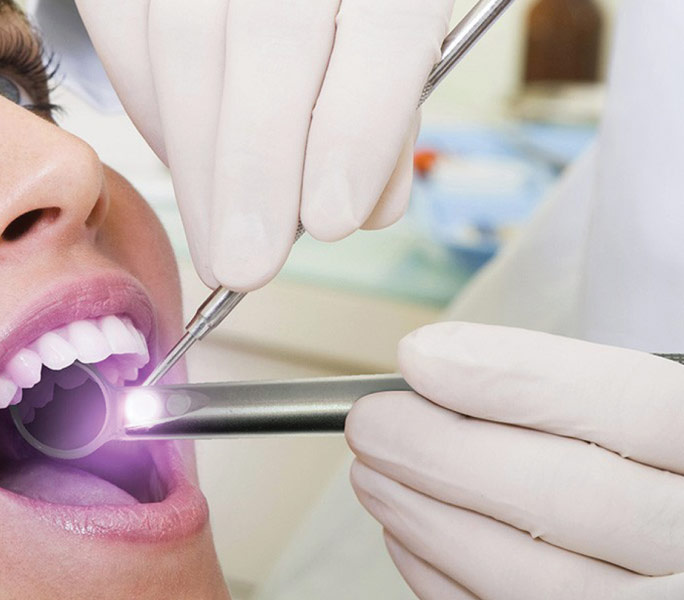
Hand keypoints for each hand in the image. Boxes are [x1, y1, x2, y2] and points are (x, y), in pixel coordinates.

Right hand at [74, 0, 452, 289]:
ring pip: (181, 39)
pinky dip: (151, 115)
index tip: (332, 221)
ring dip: (197, 164)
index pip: (386, 22)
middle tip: (248, 263)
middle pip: (270, 36)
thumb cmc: (350, 9)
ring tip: (217, 243)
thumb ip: (386, 116)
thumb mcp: (398, 40)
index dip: (359, 127)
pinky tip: (186, 167)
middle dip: (256, 168)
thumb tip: (359, 209)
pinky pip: (125, 30)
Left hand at [346, 322, 683, 598]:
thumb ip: (578, 393)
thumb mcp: (654, 416)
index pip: (630, 402)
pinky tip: (408, 538)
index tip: (420, 357)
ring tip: (373, 475)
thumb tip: (436, 366)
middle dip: (442, 453)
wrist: (678, 540)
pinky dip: (447, 581)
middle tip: (372, 424)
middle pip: (568, 495)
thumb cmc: (660, 468)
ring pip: (536, 578)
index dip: (512, 376)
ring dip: (429, 521)